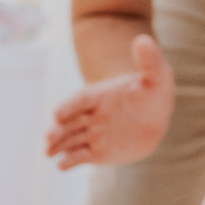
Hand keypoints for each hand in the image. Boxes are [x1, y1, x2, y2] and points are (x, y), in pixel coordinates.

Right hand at [44, 34, 173, 169]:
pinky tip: (61, 166)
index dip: (68, 107)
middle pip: (70, 122)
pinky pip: (80, 156)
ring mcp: (92, 134)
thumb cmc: (154, 94)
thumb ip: (149, 59)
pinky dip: (70, 161)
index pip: (80, 100)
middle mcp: (91, 115)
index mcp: (99, 95)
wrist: (155, 119)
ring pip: (71, 140)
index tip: (56, 114)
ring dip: (58, 146)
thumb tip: (142, 39)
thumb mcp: (156, 75)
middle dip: (58, 130)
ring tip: (47, 152)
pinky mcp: (96, 152)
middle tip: (48, 137)